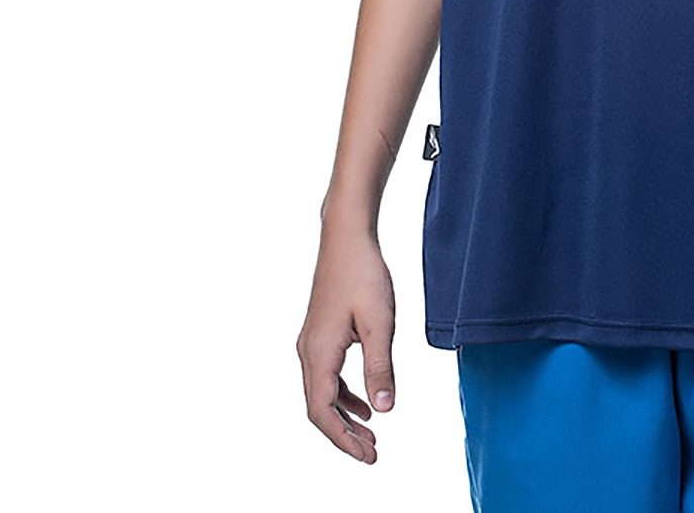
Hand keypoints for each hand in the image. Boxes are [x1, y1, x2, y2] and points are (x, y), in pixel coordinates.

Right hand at [296, 227, 397, 462]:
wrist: (346, 237)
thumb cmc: (364, 275)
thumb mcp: (380, 323)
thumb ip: (380, 368)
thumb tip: (385, 410)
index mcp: (319, 353)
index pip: (323, 412)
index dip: (343, 439)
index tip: (368, 456)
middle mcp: (308, 352)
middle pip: (319, 408)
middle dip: (344, 434)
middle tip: (373, 453)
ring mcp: (311, 342)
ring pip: (322, 393)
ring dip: (345, 415)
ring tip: (371, 434)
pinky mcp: (321, 333)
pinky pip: (327, 375)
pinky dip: (343, 394)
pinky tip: (365, 402)